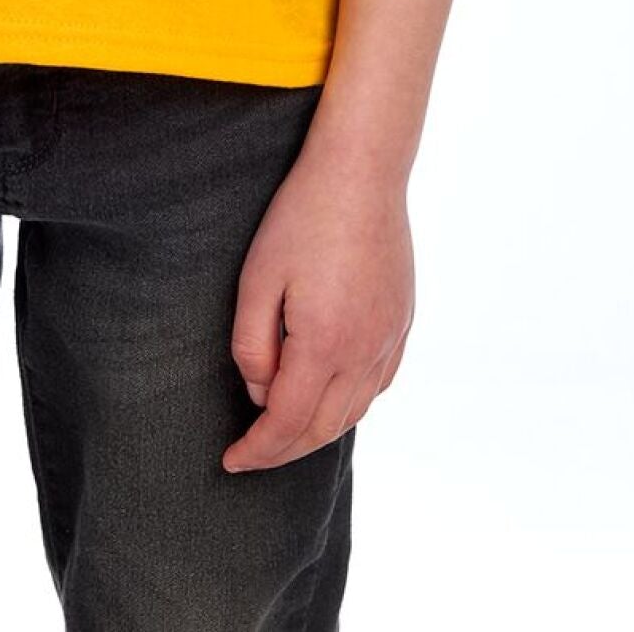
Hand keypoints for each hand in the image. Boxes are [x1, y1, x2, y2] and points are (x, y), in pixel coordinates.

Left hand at [222, 148, 413, 473]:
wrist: (361, 171)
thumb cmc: (301, 217)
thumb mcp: (257, 278)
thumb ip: (252, 344)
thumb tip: (260, 393)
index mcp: (324, 345)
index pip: (288, 424)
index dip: (258, 450)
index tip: (231, 461)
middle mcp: (364, 352)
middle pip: (323, 429)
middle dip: (284, 450)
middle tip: (252, 453)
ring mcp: (389, 339)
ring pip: (355, 412)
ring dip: (318, 432)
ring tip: (284, 431)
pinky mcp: (402, 322)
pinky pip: (377, 385)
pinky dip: (350, 405)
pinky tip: (330, 396)